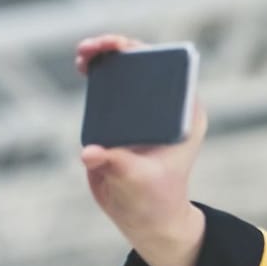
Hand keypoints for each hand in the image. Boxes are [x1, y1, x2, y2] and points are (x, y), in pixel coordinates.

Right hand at [75, 34, 207, 265]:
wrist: (145, 218)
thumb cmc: (153, 199)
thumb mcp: (137, 181)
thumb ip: (116, 164)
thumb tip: (90, 153)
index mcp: (184, 119)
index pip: (173, 75)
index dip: (149, 55)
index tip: (126, 48)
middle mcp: (167, 110)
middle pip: (145, 68)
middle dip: (120, 49)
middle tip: (93, 48)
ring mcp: (144, 112)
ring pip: (126, 75)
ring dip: (104, 58)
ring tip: (84, 53)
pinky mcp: (123, 119)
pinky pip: (110, 90)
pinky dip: (96, 75)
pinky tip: (82, 65)